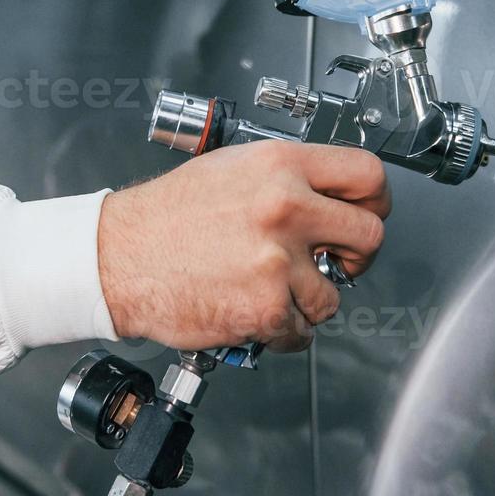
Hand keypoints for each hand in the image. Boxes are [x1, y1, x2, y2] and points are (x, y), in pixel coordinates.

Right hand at [99, 141, 389, 352]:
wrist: (118, 258)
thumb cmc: (166, 217)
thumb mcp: (231, 168)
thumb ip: (287, 177)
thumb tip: (331, 195)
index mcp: (280, 165)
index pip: (368, 174)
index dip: (377, 199)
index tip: (370, 212)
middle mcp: (285, 207)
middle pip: (370, 235)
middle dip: (355, 255)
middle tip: (334, 261)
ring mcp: (279, 260)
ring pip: (334, 295)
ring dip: (309, 300)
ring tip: (271, 288)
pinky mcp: (267, 307)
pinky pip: (301, 330)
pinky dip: (281, 330)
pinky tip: (253, 309)